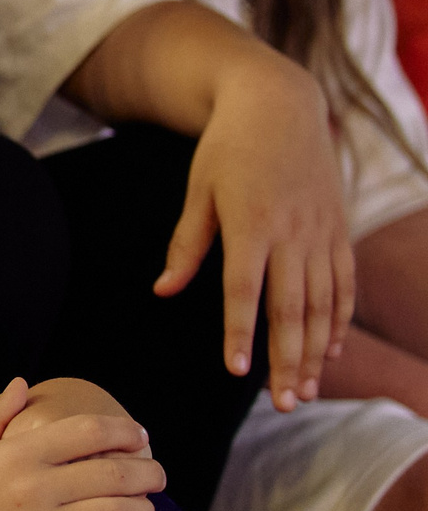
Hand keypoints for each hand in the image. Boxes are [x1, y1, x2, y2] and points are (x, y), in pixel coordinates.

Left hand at [154, 58, 354, 408]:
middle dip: (288, 359)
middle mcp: (293, 231)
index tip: (237, 371)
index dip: (241, 332)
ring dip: (316, 350)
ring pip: (324, 303)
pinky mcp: (339, 230)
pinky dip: (340, 319)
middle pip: (292, 307)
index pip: (245, 290)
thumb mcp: (198, 189)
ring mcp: (322, 232)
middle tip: (287, 405)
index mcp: (252, 221)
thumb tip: (165, 290)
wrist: (282, 105)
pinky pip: (344, 283)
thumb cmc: (227, 148)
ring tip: (307, 390)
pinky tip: (330, 350)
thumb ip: (187, 243)